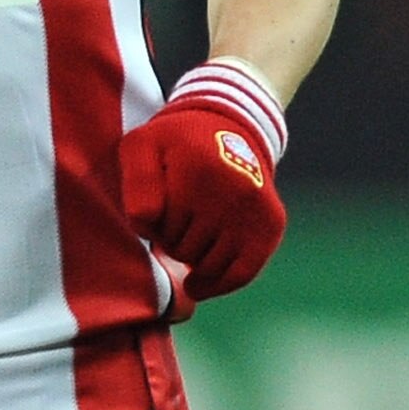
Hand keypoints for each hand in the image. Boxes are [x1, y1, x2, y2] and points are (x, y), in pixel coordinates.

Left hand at [119, 60, 287, 302]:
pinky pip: (240, 274)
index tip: (153, 207)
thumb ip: (137, 181)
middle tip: (176, 219)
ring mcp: (254, 211)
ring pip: (206, 266)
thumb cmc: (176, 143)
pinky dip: (217, 284)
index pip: (153, 226)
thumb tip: (146, 222)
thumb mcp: (142, 145)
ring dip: (193, 259)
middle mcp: (232, 192)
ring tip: (191, 234)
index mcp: (197, 171)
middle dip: (171, 240)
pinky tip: (198, 283)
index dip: (147, 222)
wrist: (231, 125)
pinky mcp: (271, 225)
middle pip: (180, 249)